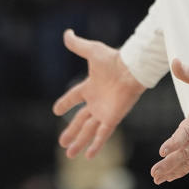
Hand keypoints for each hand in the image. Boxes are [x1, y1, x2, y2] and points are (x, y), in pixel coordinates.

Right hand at [52, 29, 145, 158]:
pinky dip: (96, 145)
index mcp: (90, 86)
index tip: (56, 110)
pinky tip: (88, 155)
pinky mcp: (112, 118)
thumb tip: (67, 33)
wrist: (132, 68)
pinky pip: (102, 134)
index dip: (65, 103)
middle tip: (61, 142)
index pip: (74, 97)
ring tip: (69, 154)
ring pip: (88, 130)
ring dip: (79, 141)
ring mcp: (104, 111)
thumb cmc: (114, 59)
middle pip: (80, 120)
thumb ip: (78, 45)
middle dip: (71, 131)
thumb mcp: (92, 51)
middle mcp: (96, 101)